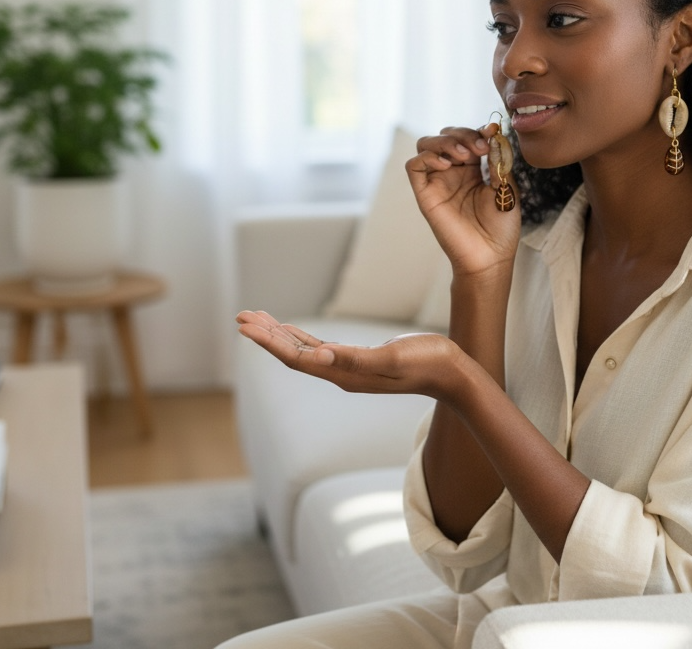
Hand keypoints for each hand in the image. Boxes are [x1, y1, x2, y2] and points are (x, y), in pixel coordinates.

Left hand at [235, 310, 472, 403]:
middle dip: (265, 335)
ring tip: (256, 319)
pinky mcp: (358, 361)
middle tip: (240, 316)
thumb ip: (354, 358)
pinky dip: (300, 338)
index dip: (268, 342)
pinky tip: (289, 331)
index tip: (244, 326)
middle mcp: (340, 374)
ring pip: (303, 351)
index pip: (296, 358)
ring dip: (278, 335)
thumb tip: (318, 356)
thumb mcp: (391, 358)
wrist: (451, 374)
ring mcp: (348, 369)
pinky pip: (319, 349)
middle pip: (292, 354)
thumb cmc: (426, 363)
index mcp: (344, 374)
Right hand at [408, 124, 520, 277]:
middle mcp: (452, 173)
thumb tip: (493, 134)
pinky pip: (414, 166)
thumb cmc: (500, 228)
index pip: (466, 137)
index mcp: (472, 170)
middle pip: (445, 136)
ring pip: (426, 145)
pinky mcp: (425, 194)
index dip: (477, 131)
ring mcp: (437, 182)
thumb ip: (498, 161)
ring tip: (464, 156)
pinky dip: (428, 157)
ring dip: (445, 141)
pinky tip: (447, 165)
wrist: (490, 256)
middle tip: (480, 148)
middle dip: (462, 134)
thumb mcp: (507, 188)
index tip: (491, 134)